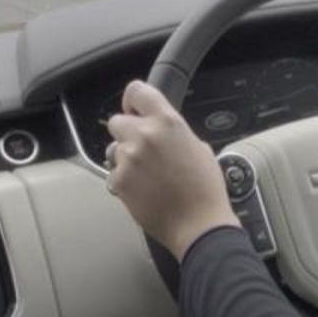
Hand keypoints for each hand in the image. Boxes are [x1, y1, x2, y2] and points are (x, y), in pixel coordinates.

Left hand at [105, 80, 240, 260]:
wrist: (198, 225)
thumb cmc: (205, 190)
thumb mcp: (199, 147)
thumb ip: (175, 132)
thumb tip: (161, 130)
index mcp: (168, 122)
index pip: (137, 91)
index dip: (133, 100)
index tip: (134, 109)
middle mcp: (145, 136)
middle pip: (117, 121)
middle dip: (127, 133)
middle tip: (142, 148)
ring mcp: (129, 159)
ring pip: (113, 149)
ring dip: (124, 158)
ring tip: (146, 174)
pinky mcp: (120, 182)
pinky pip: (113, 174)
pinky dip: (124, 180)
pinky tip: (143, 189)